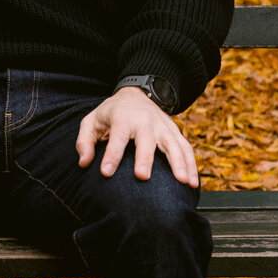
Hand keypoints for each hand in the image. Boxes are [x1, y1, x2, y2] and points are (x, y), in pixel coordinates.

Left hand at [76, 87, 198, 187]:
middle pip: (146, 140)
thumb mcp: (92, 121)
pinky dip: (192, 165)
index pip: (116, 137)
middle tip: (143, 177)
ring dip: (179, 163)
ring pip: (173, 144)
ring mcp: (163, 127)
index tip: (106, 172)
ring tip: (183, 182)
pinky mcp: (174, 132)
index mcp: (122, 119)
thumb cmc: (111, 113)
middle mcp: (145, 122)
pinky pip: (186, 148)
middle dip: (145, 158)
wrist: (137, 93)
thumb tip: (84, 163)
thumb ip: (85, 141)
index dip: (111, 155)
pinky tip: (193, 184)